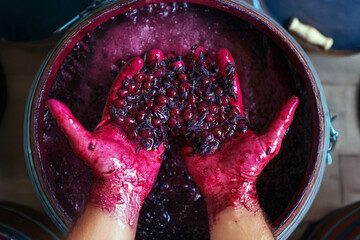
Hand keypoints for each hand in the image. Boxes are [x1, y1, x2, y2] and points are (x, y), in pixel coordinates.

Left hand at [48, 56, 163, 225]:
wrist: (122, 188)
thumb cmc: (102, 167)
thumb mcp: (83, 143)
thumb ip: (68, 123)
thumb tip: (50, 103)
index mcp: (114, 116)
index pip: (122, 88)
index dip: (130, 72)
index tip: (139, 59)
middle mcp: (130, 119)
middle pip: (141, 90)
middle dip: (150, 73)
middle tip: (160, 57)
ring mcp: (145, 127)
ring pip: (155, 102)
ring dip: (164, 85)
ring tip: (174, 70)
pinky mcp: (157, 139)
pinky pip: (166, 120)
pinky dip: (173, 107)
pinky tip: (182, 94)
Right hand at [182, 47, 298, 214]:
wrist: (227, 187)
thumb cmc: (248, 167)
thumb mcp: (269, 143)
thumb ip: (281, 121)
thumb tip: (295, 100)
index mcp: (233, 118)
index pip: (229, 89)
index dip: (226, 71)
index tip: (221, 54)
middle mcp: (216, 120)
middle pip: (208, 92)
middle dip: (203, 73)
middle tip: (196, 55)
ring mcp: (201, 129)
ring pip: (193, 103)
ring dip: (187, 86)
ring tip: (179, 68)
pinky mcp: (188, 139)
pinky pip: (180, 123)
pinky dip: (174, 109)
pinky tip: (166, 93)